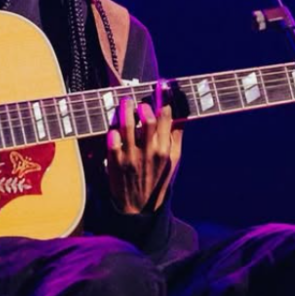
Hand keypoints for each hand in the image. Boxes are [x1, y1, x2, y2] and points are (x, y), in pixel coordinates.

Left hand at [106, 92, 182, 213]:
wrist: (140, 208)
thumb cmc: (158, 179)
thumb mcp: (174, 160)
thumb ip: (177, 135)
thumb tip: (183, 113)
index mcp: (166, 150)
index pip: (167, 118)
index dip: (163, 99)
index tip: (161, 87)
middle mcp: (149, 152)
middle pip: (148, 119)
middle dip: (143, 104)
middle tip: (139, 101)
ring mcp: (131, 157)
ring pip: (127, 126)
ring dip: (126, 110)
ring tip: (125, 103)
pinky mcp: (115, 162)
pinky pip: (112, 140)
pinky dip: (112, 130)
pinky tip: (114, 125)